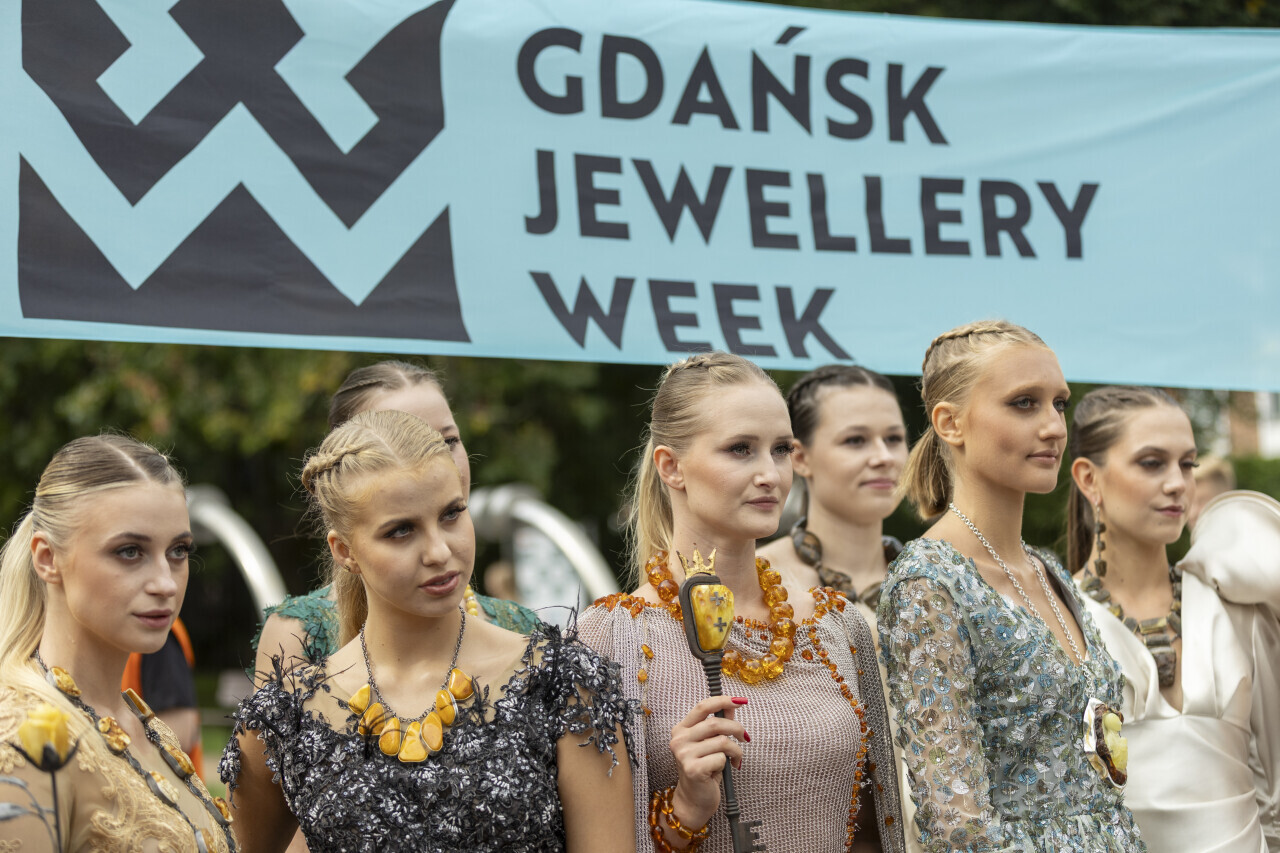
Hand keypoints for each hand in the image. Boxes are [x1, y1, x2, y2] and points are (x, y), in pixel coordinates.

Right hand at [667, 696, 748, 829]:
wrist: (694, 800)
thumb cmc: (704, 770)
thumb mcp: (710, 744)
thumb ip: (719, 724)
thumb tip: (732, 707)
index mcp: (681, 730)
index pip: (702, 707)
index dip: (722, 701)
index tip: (740, 701)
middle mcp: (679, 740)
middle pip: (715, 723)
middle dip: (736, 728)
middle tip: (745, 737)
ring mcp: (684, 755)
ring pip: (721, 741)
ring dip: (736, 750)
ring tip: (735, 758)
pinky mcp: (693, 769)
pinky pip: (721, 758)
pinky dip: (729, 763)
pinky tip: (726, 769)